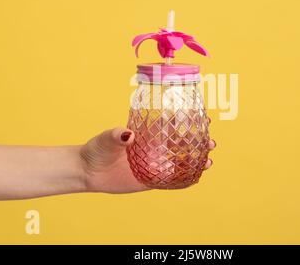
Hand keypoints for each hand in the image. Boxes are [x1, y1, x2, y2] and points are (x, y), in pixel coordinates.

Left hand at [80, 127, 215, 193]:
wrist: (87, 171)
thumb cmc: (97, 149)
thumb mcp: (106, 138)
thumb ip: (116, 135)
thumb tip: (128, 134)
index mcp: (148, 135)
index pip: (173, 127)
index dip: (190, 123)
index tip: (205, 119)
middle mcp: (154, 149)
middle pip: (182, 145)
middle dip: (199, 144)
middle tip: (212, 143)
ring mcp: (153, 165)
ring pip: (180, 163)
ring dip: (196, 162)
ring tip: (209, 161)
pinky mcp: (149, 181)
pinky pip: (170, 182)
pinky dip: (184, 180)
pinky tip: (196, 178)